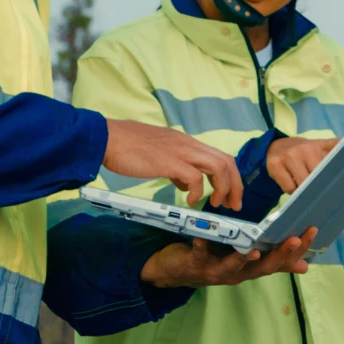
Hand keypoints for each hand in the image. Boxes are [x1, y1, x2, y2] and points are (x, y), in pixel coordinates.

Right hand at [103, 120, 243, 209]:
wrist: (108, 138)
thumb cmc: (128, 146)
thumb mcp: (158, 155)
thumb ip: (175, 167)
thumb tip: (185, 183)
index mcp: (186, 143)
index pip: (219, 156)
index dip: (230, 177)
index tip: (229, 195)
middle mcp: (188, 144)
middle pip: (226, 161)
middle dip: (235, 185)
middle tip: (233, 205)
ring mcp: (180, 151)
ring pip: (218, 166)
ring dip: (223, 188)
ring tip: (216, 204)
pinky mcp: (169, 161)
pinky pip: (195, 178)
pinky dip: (198, 192)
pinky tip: (190, 201)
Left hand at [140, 227, 318, 288]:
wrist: (175, 272)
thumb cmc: (213, 261)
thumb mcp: (245, 261)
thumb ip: (272, 261)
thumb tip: (305, 265)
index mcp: (250, 270)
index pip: (278, 261)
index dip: (296, 250)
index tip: (312, 231)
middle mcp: (236, 274)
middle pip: (262, 267)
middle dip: (279, 254)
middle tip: (295, 238)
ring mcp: (216, 271)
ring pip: (233, 267)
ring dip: (243, 258)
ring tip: (254, 248)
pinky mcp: (195, 264)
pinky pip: (199, 256)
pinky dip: (201, 247)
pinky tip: (202, 238)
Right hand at [266, 136, 338, 193]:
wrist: (276, 147)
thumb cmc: (305, 153)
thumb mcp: (323, 149)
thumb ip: (338, 153)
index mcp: (321, 144)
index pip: (335, 156)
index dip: (341, 172)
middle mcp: (305, 148)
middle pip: (318, 177)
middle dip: (321, 188)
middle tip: (324, 195)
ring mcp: (289, 156)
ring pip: (302, 184)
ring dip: (305, 191)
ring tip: (306, 189)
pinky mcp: (275, 164)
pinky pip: (288, 187)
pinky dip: (292, 191)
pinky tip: (293, 186)